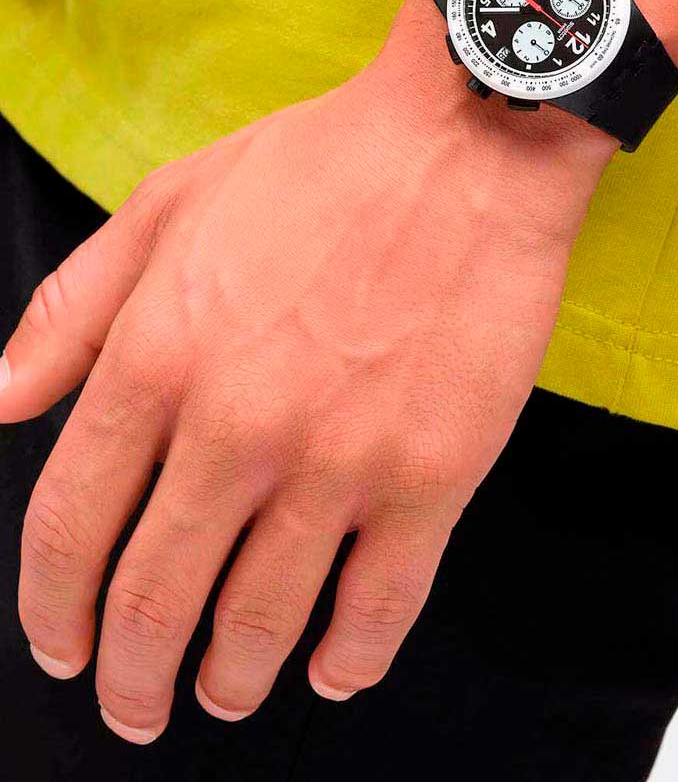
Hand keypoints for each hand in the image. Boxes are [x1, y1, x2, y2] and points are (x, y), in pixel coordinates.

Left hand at [0, 0, 613, 742]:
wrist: (464, 143)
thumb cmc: (319, 164)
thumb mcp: (167, 204)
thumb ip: (72, 309)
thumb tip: (1, 401)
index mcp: (156, 358)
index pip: (68, 527)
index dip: (52, 606)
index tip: (62, 643)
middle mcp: (235, 427)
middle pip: (155, 597)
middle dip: (132, 675)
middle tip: (135, 702)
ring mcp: (337, 461)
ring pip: (258, 623)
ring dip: (229, 680)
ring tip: (225, 692)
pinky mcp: (432, 476)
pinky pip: (378, 608)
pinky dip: (346, 659)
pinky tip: (330, 669)